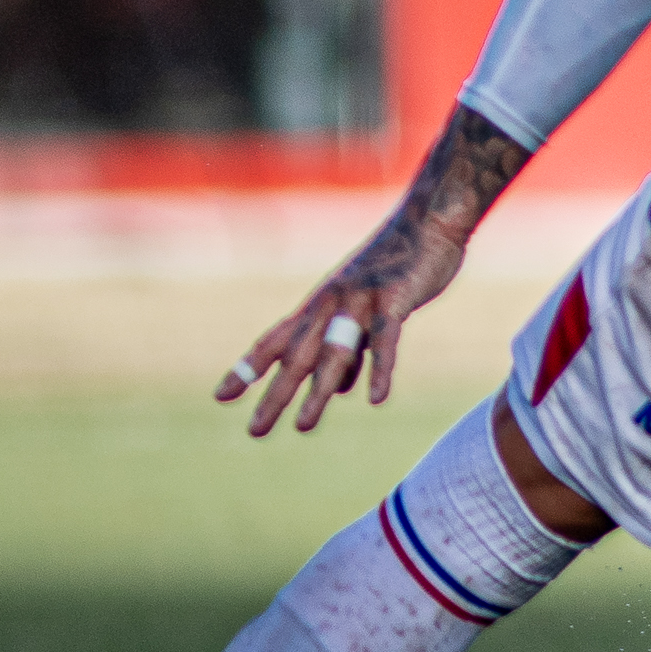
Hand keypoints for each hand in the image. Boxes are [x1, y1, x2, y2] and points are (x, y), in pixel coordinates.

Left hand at [217, 205, 470, 436]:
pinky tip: (376, 399)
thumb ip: (349, 349)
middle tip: (255, 430)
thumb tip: (336, 389)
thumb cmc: (397, 266)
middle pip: (296, 355)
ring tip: (303, 426)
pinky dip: (380, 369)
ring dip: (317, 391)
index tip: (221, 396)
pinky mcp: (395, 298)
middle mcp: (330, 304)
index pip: (274, 340)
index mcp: (319, 305)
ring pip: (334, 352)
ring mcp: (361, 300)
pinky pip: (385, 338)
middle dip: (275, 394)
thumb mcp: (364, 310)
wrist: (429, 221)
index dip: (249, 368)